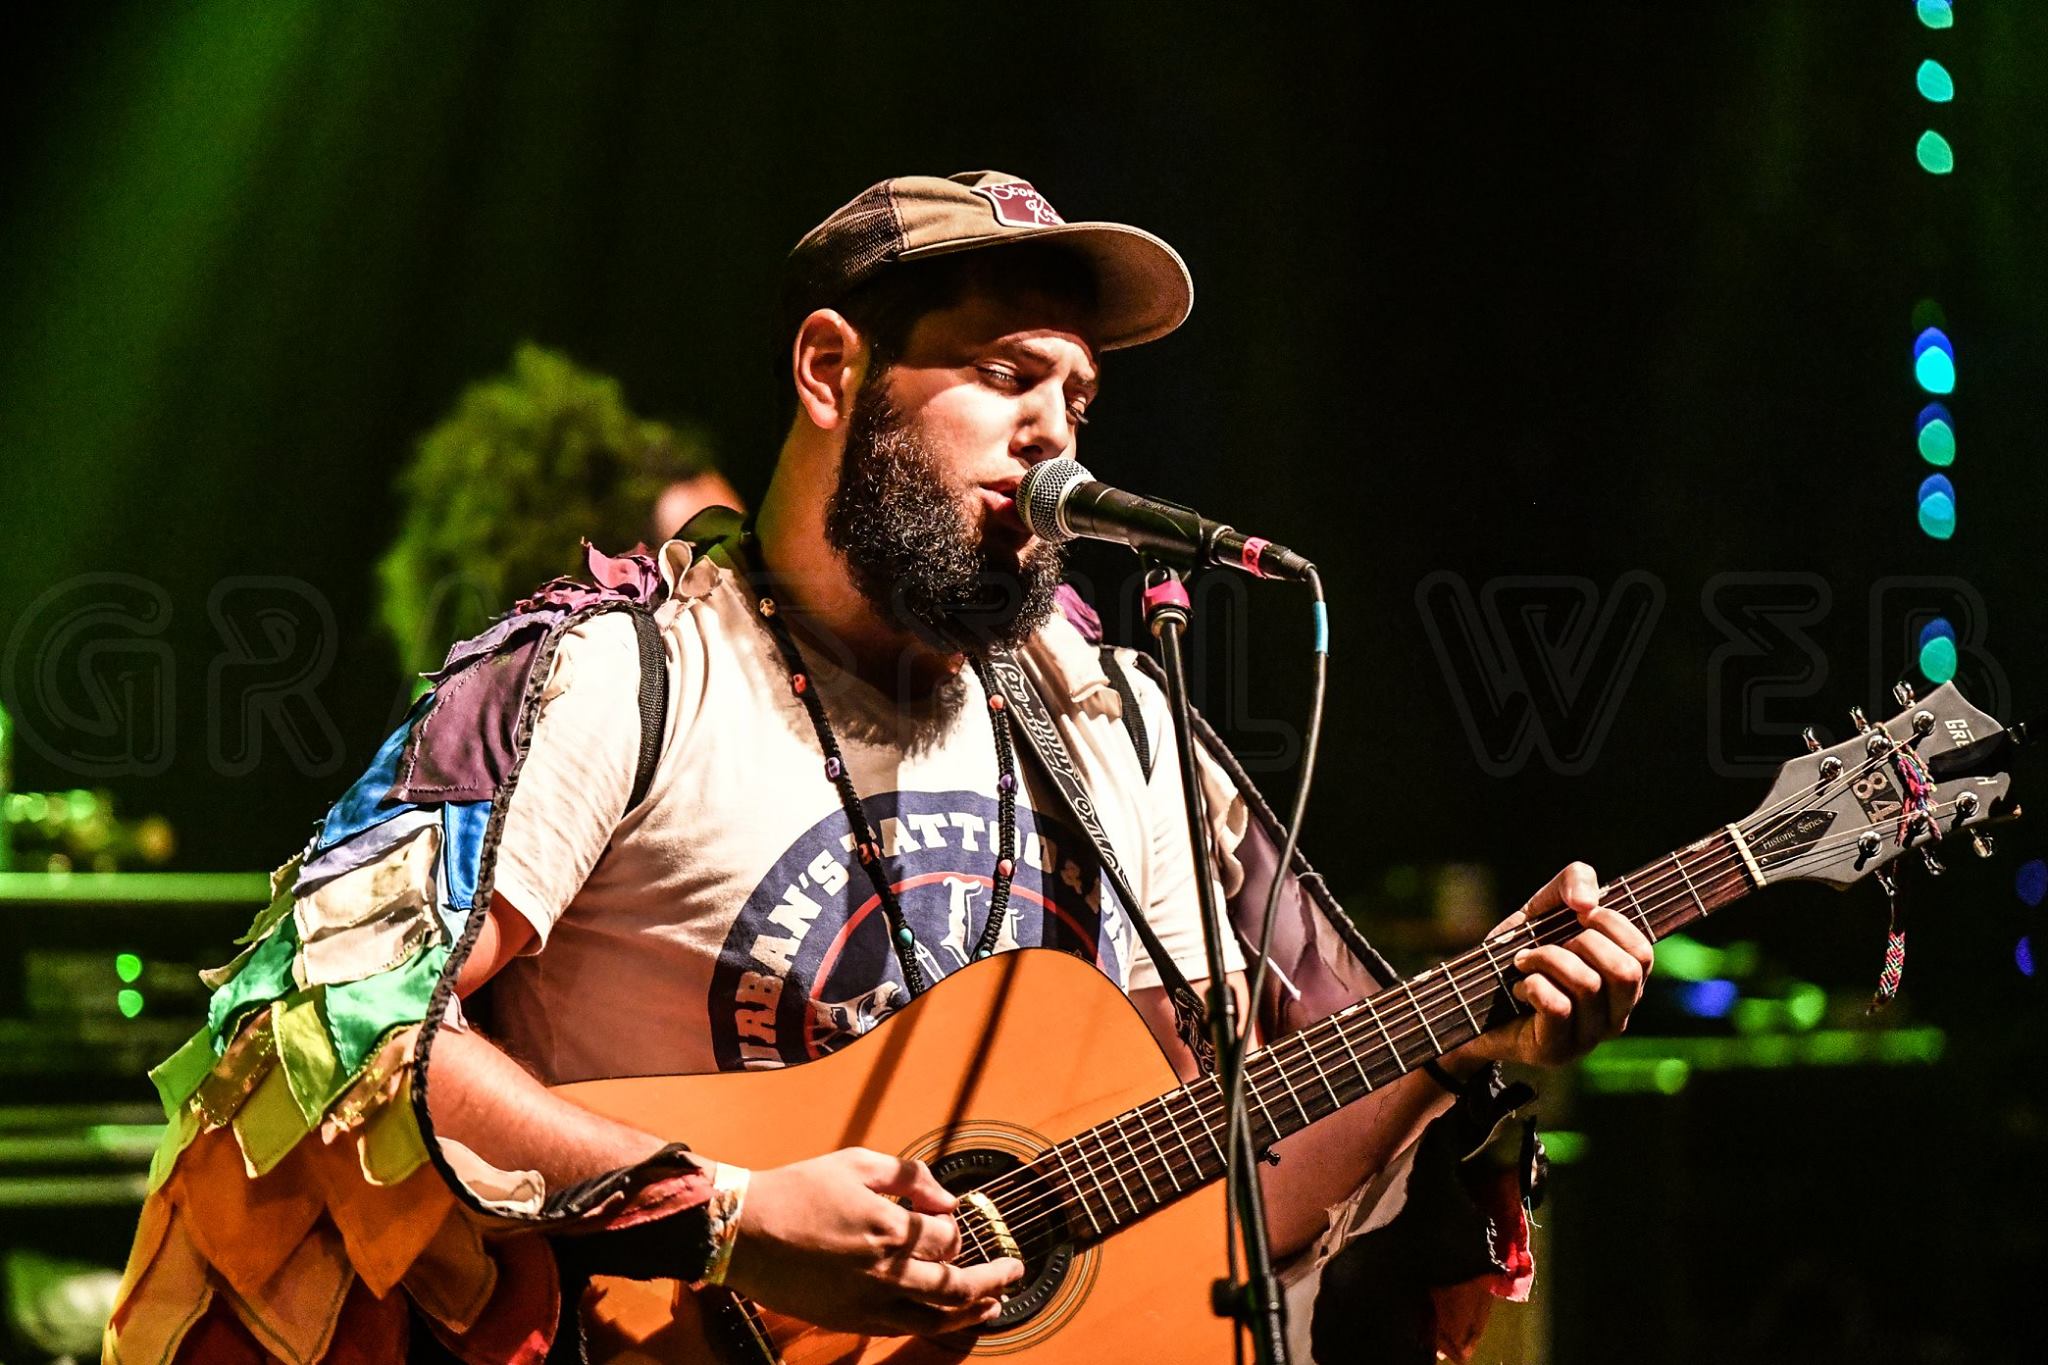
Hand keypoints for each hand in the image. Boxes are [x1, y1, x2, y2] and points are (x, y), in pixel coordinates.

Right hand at [723, 1147, 1024, 1337]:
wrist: (743, 1231)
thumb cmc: (796, 1191)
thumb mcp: (858, 1162)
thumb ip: (910, 1176)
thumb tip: (945, 1198)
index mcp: (889, 1226)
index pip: (949, 1236)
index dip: (960, 1227)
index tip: (956, 1219)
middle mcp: (884, 1270)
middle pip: (956, 1285)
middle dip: (994, 1278)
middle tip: (1014, 1270)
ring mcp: (867, 1301)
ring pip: (936, 1318)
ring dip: (973, 1311)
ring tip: (995, 1305)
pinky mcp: (849, 1320)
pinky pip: (902, 1329)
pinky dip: (933, 1325)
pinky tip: (944, 1318)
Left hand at [1463, 862, 1652, 1070]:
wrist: (1472, 996)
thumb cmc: (1521, 950)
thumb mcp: (1545, 908)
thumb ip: (1573, 882)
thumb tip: (1587, 902)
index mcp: (1624, 983)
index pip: (1642, 953)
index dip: (1611, 924)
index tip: (1577, 915)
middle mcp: (1615, 1015)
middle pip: (1625, 972)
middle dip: (1581, 942)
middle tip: (1549, 942)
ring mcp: (1588, 1038)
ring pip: (1587, 985)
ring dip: (1546, 959)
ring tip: (1523, 961)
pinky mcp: (1555, 1051)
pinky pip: (1557, 1007)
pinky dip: (1533, 985)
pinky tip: (1520, 988)